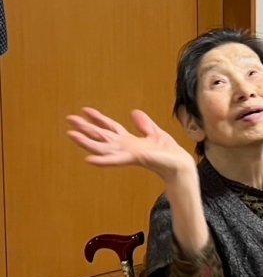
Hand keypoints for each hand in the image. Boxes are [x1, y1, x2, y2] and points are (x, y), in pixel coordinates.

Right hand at [67, 108, 195, 184]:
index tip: (84, 110)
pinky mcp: (134, 158)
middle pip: (100, 136)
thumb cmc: (168, 153)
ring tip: (71, 135)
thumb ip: (144, 124)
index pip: (110, 127)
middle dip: (85, 128)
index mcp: (129, 141)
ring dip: (86, 142)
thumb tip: (134, 112)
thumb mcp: (155, 133)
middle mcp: (125, 147)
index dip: (98, 118)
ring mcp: (127, 154)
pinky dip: (102, 160)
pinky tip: (89, 159)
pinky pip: (115, 160)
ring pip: (102, 147)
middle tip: (69, 119)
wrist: (179, 165)